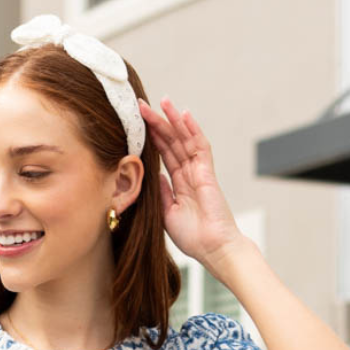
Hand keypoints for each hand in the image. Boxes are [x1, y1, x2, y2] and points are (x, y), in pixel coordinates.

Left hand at [137, 94, 244, 270]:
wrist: (213, 248)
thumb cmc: (194, 237)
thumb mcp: (167, 214)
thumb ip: (161, 193)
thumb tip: (154, 175)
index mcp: (179, 184)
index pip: (164, 154)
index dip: (152, 138)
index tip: (137, 124)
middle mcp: (189, 174)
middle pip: (172, 142)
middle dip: (157, 123)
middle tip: (141, 105)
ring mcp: (199, 171)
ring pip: (185, 139)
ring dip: (173, 119)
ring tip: (162, 101)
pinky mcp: (207, 173)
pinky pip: (200, 146)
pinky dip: (192, 129)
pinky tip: (183, 115)